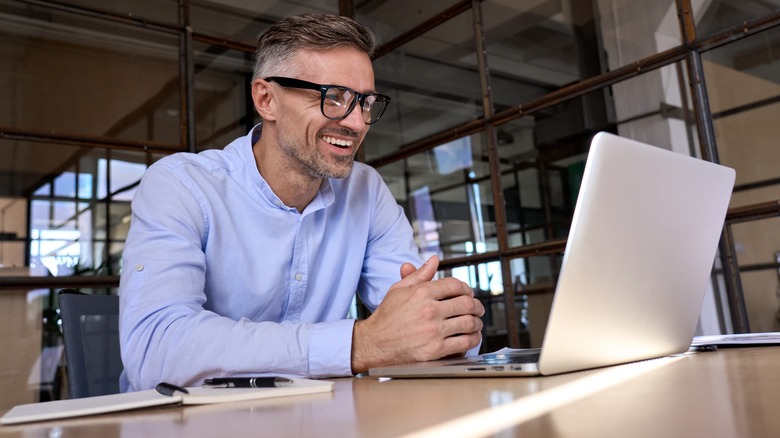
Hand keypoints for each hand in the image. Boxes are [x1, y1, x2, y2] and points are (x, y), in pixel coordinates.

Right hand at [351, 255, 484, 372]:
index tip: (468, 294)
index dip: (466, 288)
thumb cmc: (386, 317)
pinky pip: (464, 343)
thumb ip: (420, 275)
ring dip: (477, 322)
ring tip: (476, 323)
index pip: (455, 285)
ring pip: (469, 323)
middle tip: (478, 309)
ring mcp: (433, 331)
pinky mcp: (435, 350)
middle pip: (466, 303)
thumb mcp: (399, 290)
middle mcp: (429, 310)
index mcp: (421, 293)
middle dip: (476, 305)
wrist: (374, 344)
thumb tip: (434, 260)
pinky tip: (471, 337)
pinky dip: (473, 339)